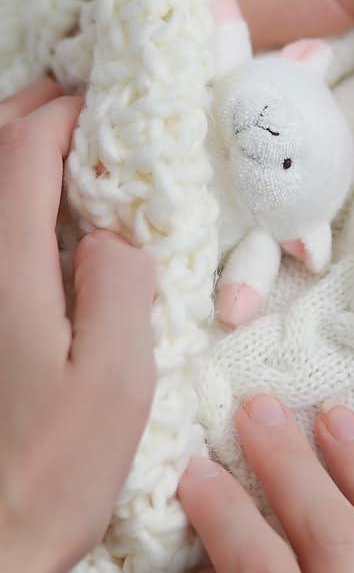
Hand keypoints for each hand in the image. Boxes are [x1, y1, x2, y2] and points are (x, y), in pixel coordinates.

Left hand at [0, 76, 156, 572]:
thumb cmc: (55, 470)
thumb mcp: (117, 380)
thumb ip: (123, 288)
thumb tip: (118, 236)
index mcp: (7, 275)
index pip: (22, 159)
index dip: (58, 118)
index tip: (94, 103)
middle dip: (22, 119)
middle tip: (66, 102)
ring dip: (3, 159)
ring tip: (41, 144)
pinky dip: (0, 210)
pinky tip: (22, 221)